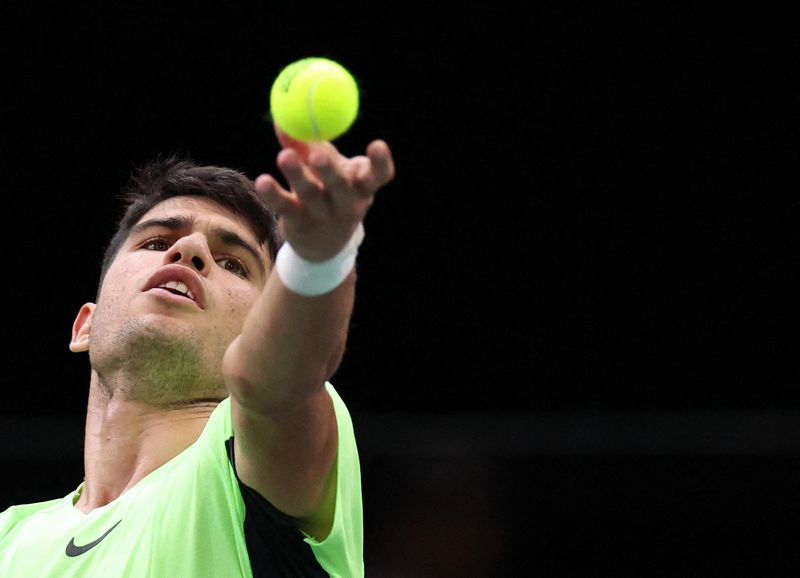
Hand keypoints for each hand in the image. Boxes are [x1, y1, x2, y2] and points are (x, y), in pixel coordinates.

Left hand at [255, 127, 394, 261]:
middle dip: (329, 170)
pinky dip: (273, 193)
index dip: (381, 163)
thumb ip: (307, 143)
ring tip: (284, 156)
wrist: (322, 243)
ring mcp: (325, 217)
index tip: (377, 144)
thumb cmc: (327, 190)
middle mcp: (348, 204)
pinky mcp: (301, 226)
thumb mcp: (327, 168)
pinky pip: (286, 207)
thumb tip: (282, 118)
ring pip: (311, 195)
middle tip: (316, 155)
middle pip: (341, 187)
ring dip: (297, 175)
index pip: (380, 176)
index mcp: (363, 186)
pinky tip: (262, 181)